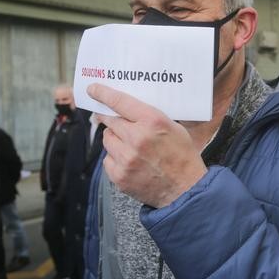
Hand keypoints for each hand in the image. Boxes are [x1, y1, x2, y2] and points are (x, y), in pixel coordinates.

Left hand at [88, 84, 207, 208]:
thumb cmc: (183, 157)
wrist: (186, 190)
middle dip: (110, 118)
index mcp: (152, 121)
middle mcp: (137, 138)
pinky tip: (130, 161)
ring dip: (115, 139)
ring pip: (108, 139)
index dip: (103, 93)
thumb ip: (150, 117)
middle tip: (112, 119)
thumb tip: (127, 108)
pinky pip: (108, 159)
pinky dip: (116, 158)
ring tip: (130, 146)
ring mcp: (126, 158)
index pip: (120, 102)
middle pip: (110, 120)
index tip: (93, 89)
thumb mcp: (175, 127)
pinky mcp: (119, 175)